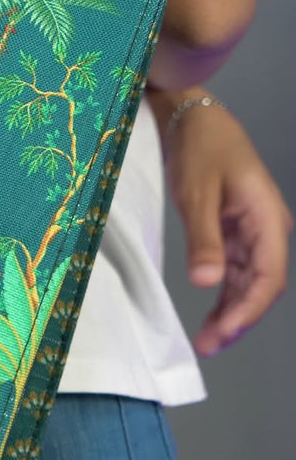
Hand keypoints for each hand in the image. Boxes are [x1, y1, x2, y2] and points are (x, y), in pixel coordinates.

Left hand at [148, 87, 291, 355]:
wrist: (191, 114)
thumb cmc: (199, 147)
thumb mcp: (196, 193)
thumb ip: (204, 239)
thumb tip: (207, 283)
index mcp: (267, 218)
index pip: (268, 277)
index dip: (249, 310)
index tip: (224, 333)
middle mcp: (267, 226)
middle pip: (262, 284)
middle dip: (238, 318)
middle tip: (208, 345)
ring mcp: (253, 227)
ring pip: (249, 279)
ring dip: (232, 308)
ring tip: (207, 338)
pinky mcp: (235, 226)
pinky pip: (236, 266)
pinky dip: (225, 289)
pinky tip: (213, 309)